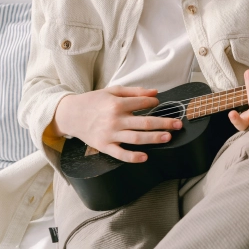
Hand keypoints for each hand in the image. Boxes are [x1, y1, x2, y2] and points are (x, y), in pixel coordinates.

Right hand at [53, 85, 182, 162]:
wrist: (71, 114)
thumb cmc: (93, 101)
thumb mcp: (112, 91)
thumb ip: (135, 91)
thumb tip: (155, 92)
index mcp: (117, 104)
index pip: (142, 103)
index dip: (153, 102)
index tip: (158, 102)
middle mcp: (115, 119)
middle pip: (145, 122)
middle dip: (164, 123)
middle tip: (178, 124)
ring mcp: (110, 134)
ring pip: (137, 138)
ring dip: (154, 138)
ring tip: (168, 137)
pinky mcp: (104, 146)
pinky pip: (120, 154)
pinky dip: (133, 157)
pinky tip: (145, 157)